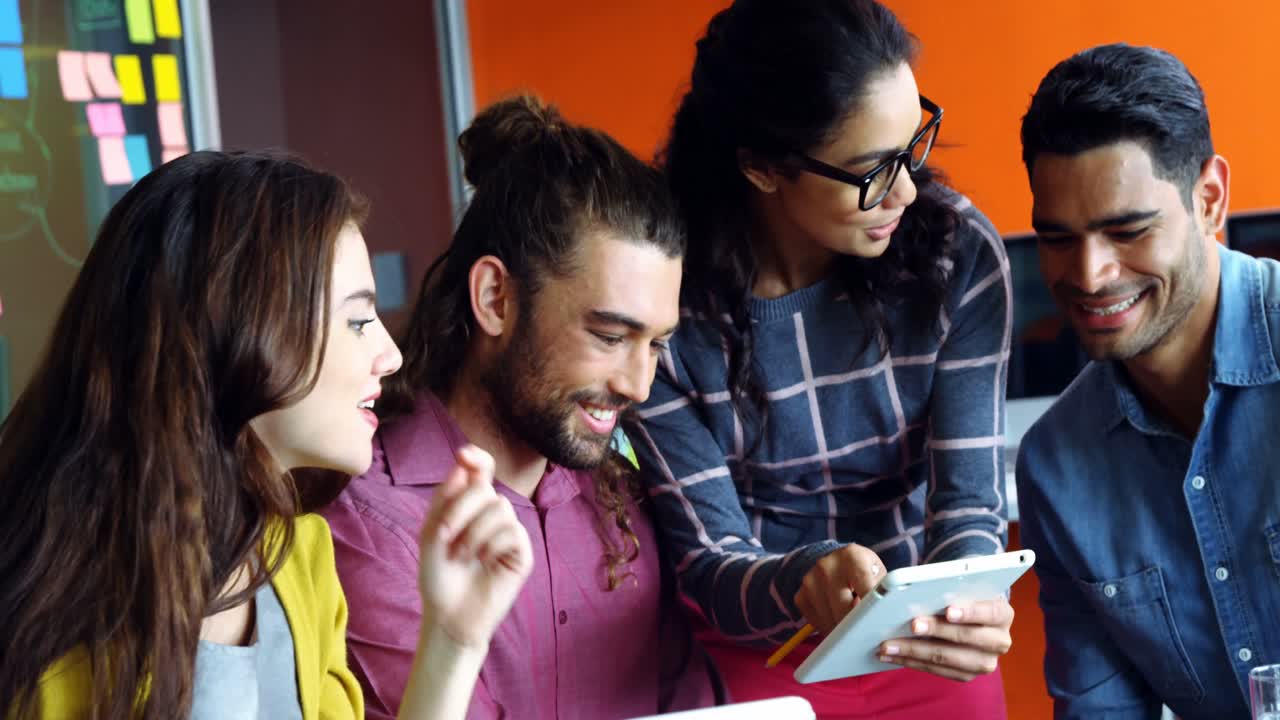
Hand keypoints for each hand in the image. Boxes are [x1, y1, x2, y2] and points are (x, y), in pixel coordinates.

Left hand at [418, 444, 532, 649]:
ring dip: (474, 532)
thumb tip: (464, 466)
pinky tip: (483, 561)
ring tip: (463, 555)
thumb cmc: (438, 577)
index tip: (464, 456)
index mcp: (469, 506)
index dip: (478, 458)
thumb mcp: (431, 534)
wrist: (447, 616)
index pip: (481, 471)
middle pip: (485, 488)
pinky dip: (492, 545)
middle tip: (444, 536)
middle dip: (460, 509)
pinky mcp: (521, 553)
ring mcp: (509, 533)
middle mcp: (491, 515)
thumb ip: (445, 499)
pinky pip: (512, 532)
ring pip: (500, 508)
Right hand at [794, 544, 883, 633]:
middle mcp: (827, 565)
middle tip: (868, 637)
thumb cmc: (864, 570)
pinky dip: (828, 628)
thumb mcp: (878, 572)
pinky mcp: (800, 595)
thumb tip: (895, 615)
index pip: (866, 589)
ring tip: (854, 631)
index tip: (881, 627)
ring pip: (829, 619)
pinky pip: (815, 622)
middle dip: (857, 627)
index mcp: (852, 556)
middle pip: (844, 609)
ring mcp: (810, 580)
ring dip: (842, 631)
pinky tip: (837, 623)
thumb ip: (886, 590)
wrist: (834, 560)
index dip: (874, 611)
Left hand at [877, 597, 1014, 680]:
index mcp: (1003, 614)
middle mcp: (999, 641)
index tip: (948, 610)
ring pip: (949, 659)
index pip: (991, 612)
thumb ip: (950, 587)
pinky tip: (891, 655)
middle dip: (937, 631)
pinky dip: (911, 662)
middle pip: (967, 638)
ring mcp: (984, 662)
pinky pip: (937, 671)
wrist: (969, 613)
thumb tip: (921, 591)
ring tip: (888, 644)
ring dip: (915, 651)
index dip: (970, 612)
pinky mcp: (966, 675)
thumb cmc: (962, 593)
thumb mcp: (963, 585)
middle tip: (912, 624)